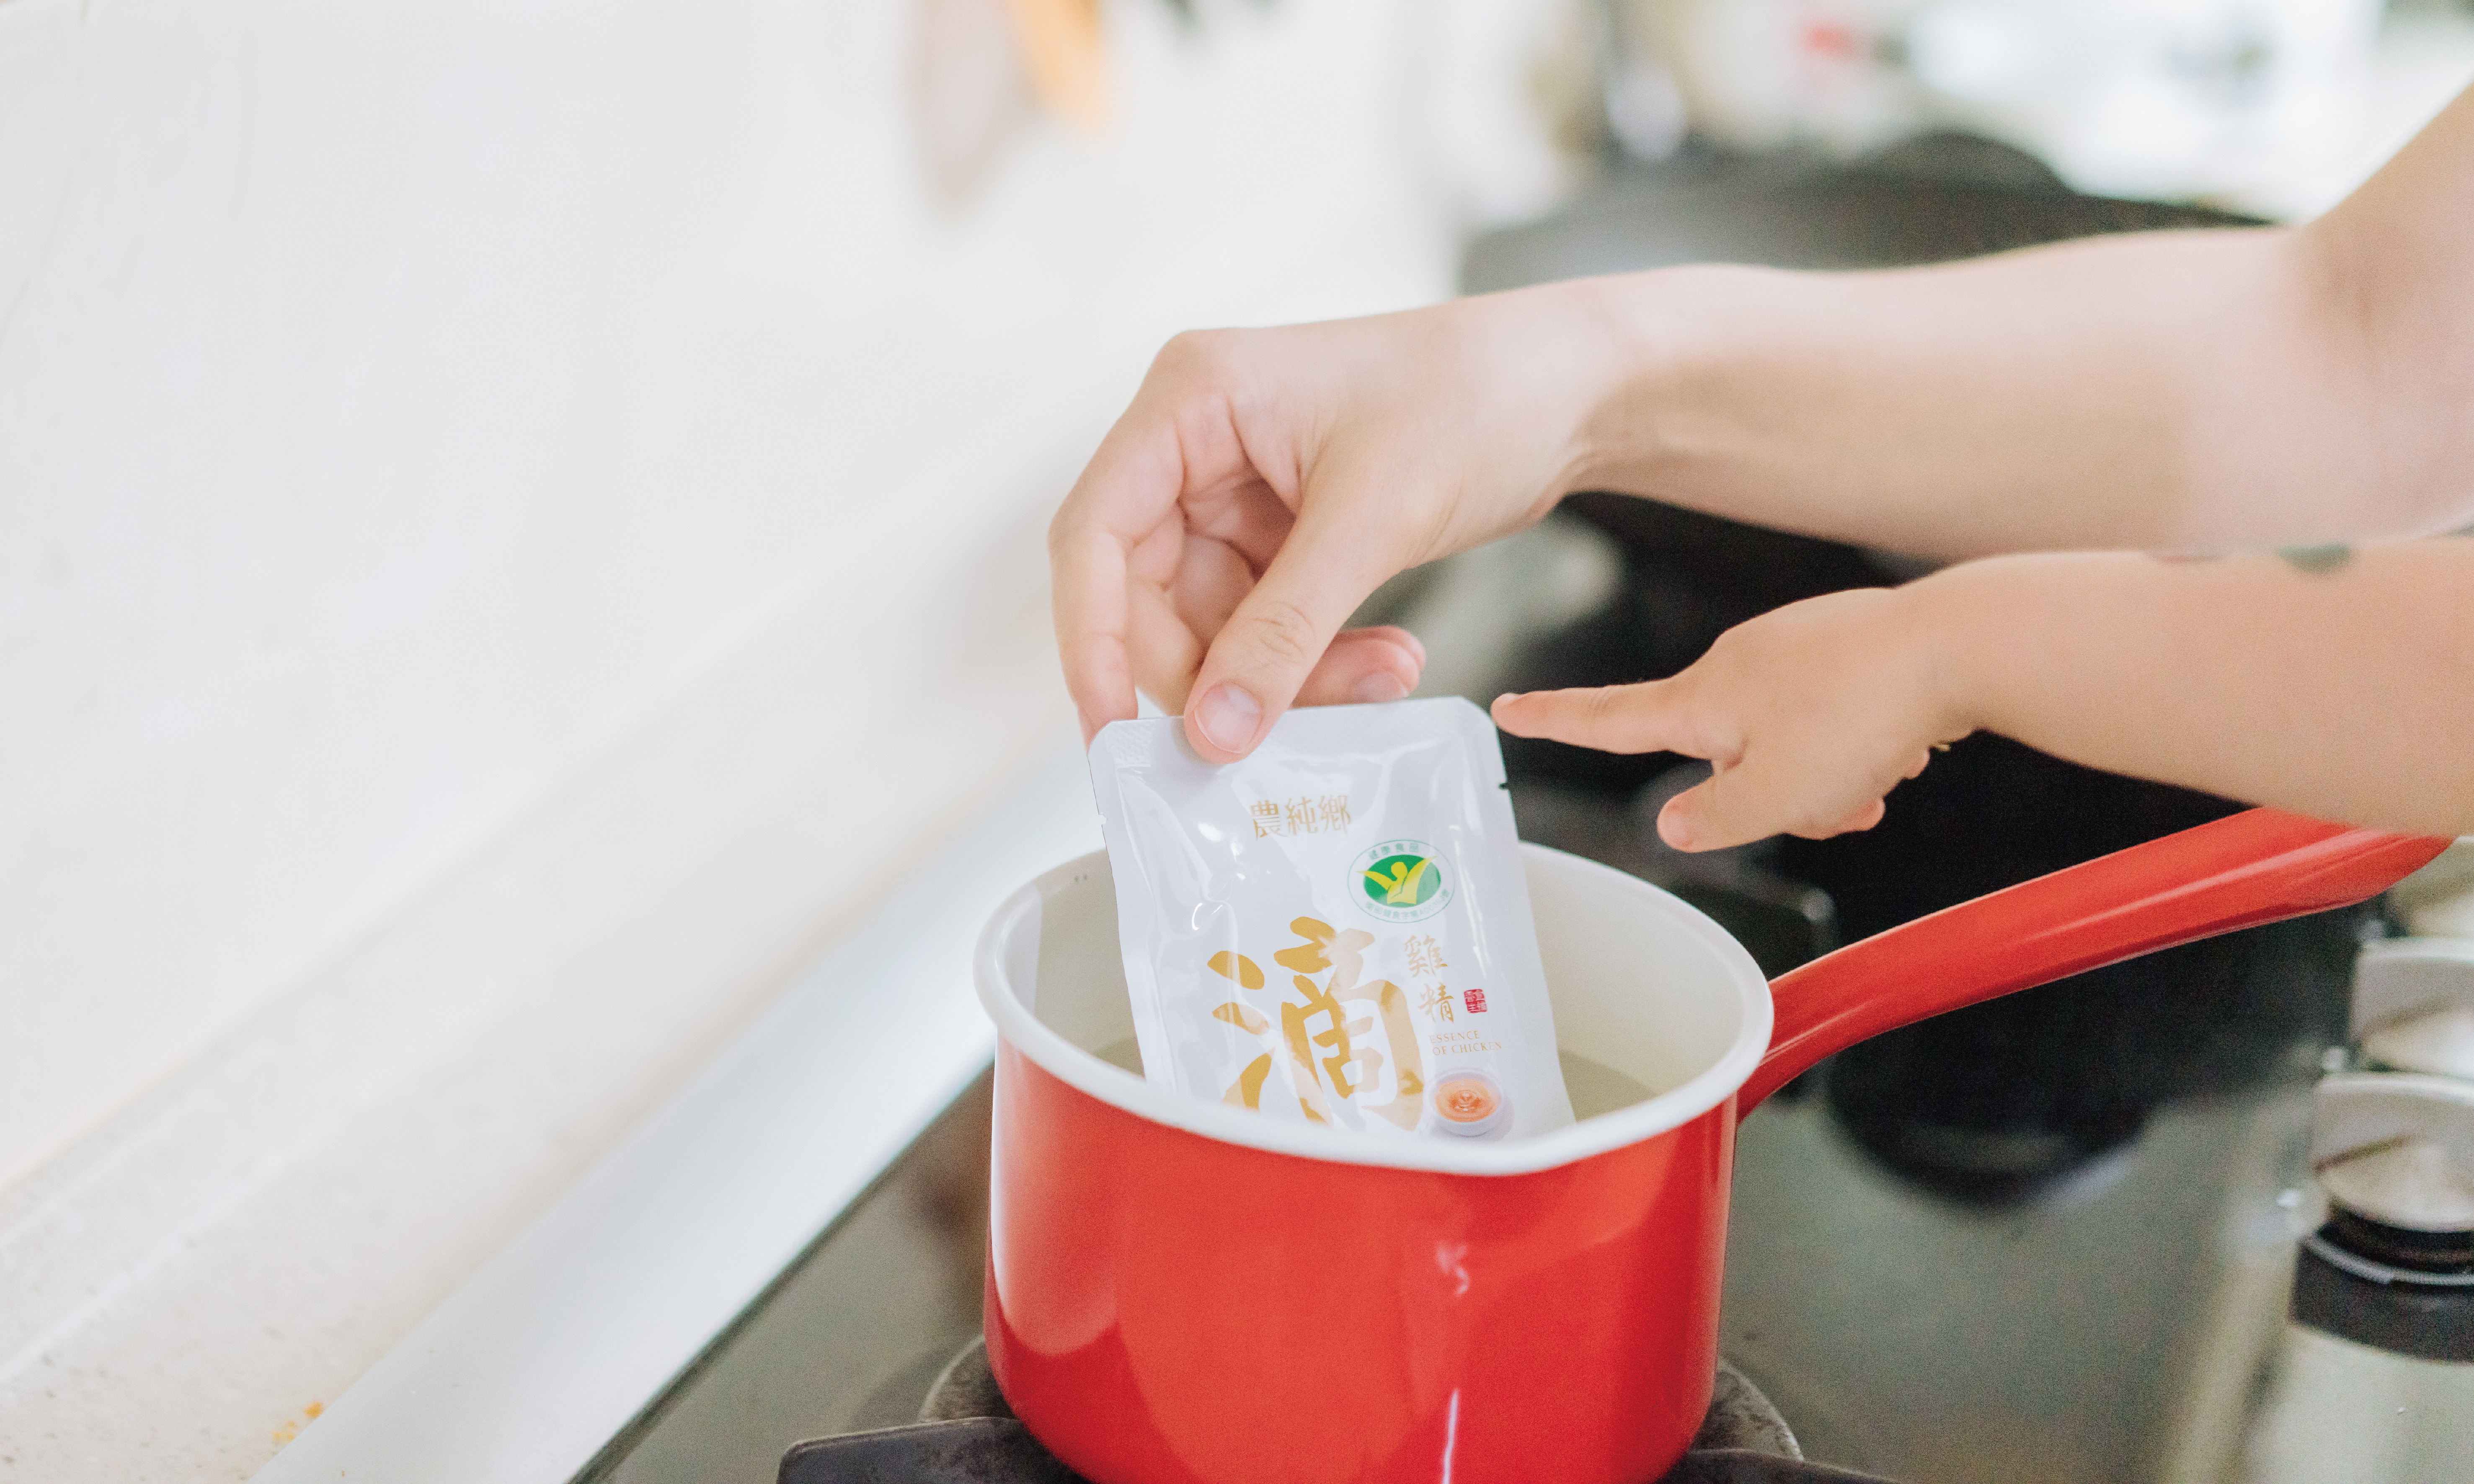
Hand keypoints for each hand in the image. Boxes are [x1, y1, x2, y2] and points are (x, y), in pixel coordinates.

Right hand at [1049, 285, 1619, 757]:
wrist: (1572, 387)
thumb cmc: (1477, 398)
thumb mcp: (1373, 518)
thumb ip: (1285, 632)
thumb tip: (1214, 732)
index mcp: (1191, 400)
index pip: (1095, 536)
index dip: (1092, 642)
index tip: (1112, 732)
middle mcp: (1195, 442)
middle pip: (1150, 597)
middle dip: (1224, 671)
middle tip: (1300, 723)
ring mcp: (1237, 490)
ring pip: (1215, 627)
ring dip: (1291, 674)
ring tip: (1387, 676)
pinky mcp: (1283, 531)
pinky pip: (1267, 626)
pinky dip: (1318, 660)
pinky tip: (1388, 661)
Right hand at [1491, 586, 1966, 849]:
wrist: (1957, 646)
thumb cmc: (1861, 717)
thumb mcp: (1773, 797)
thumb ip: (1713, 819)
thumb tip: (1674, 821)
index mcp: (1703, 700)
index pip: (1607, 718)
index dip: (1553, 720)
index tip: (1508, 707)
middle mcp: (1737, 663)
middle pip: (1724, 754)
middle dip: (1771, 794)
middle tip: (1831, 804)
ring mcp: (1791, 647)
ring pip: (1788, 742)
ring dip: (1827, 777)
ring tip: (1877, 776)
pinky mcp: (1841, 645)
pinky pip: (1831, 715)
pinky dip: (1859, 744)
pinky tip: (1901, 746)